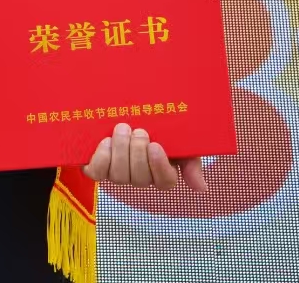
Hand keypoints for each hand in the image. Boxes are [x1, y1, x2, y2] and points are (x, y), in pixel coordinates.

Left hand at [82, 123, 207, 192]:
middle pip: (140, 179)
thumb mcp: (180, 139)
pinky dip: (101, 157)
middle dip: (138, 153)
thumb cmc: (158, 126)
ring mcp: (118, 173)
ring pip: (119, 176)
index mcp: (161, 171)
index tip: (156, 146)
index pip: (165, 181)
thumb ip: (191, 162)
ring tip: (122, 129)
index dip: (159, 166)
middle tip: (138, 131)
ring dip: (121, 150)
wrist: (128, 109)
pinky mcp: (97, 167)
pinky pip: (97, 173)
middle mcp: (139, 176)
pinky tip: (105, 141)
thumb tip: (202, 188)